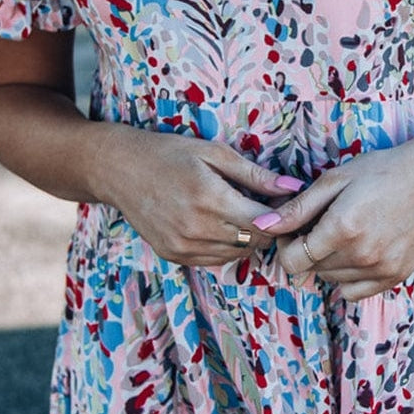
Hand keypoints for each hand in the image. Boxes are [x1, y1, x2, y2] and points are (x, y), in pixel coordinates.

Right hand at [94, 126, 303, 266]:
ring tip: (242, 213)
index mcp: (209, 198)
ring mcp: (183, 247)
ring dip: (248, 238)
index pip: (263, 223)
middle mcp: (196, 228)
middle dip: (267, 226)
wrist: (119, 170)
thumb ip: (255, 175)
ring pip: (237, 254)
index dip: (281, 215)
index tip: (283, 202)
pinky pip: (215, 260)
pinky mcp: (174, 256)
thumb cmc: (169, 154)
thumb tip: (293, 188)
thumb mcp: (214, 153)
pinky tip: (221, 225)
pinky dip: (227, 246)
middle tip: (265, 207)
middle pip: (253, 241)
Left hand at [253, 129, 413, 300]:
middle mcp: (361, 255)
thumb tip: (262, 226)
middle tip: (321, 224)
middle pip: (311, 271)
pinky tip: (357, 251)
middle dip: (307, 250)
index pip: (291, 261)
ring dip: (328, 262)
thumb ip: (297, 208)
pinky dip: (348, 277)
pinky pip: (355, 292)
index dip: (285, 245)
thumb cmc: (381, 170)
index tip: (294, 229)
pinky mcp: (395, 276)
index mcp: (342, 228)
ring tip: (343, 232)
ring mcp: (381, 269)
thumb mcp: (334, 180)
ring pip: (331, 280)